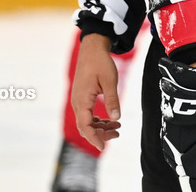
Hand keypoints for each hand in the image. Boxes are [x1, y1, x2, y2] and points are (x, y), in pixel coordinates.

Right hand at [71, 34, 121, 151]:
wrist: (92, 48)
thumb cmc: (100, 62)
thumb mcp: (110, 81)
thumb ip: (112, 100)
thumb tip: (115, 117)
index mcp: (82, 99)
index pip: (86, 126)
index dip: (94, 138)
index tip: (104, 147)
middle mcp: (77, 102)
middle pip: (86, 126)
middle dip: (100, 134)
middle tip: (117, 134)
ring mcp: (79, 99)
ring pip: (87, 121)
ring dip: (100, 126)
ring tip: (117, 127)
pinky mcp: (82, 96)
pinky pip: (88, 113)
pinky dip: (98, 119)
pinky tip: (110, 119)